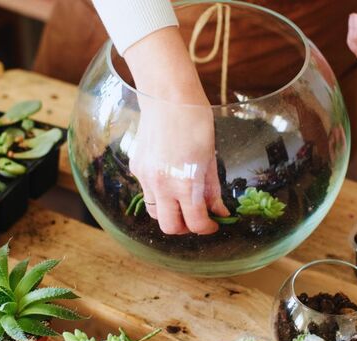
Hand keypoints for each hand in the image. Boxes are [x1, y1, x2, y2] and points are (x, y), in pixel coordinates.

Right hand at [123, 27, 229, 234]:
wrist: (167, 96)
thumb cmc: (196, 121)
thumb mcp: (210, 158)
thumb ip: (212, 189)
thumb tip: (219, 211)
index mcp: (185, 184)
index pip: (195, 223)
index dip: (207, 228)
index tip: (214, 223)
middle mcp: (162, 185)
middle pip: (170, 228)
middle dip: (185, 228)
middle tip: (197, 217)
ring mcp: (145, 178)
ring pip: (155, 212)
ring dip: (170, 213)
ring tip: (183, 200)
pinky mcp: (137, 168)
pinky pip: (147, 192)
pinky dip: (160, 194)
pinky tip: (171, 178)